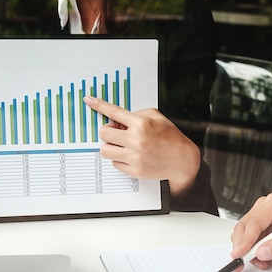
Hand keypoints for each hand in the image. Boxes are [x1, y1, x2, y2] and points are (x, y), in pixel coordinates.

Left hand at [83, 96, 200, 195]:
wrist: (182, 160)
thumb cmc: (170, 137)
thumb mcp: (156, 117)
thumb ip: (135, 114)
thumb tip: (117, 120)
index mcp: (141, 124)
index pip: (113, 112)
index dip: (98, 105)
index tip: (89, 101)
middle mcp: (136, 140)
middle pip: (104, 133)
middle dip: (107, 131)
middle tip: (115, 132)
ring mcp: (135, 157)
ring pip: (105, 150)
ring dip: (110, 146)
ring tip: (121, 145)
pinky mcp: (135, 170)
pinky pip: (115, 163)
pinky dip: (119, 159)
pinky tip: (130, 156)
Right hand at [230, 193, 271, 269]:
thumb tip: (263, 251)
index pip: (255, 222)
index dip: (245, 240)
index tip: (239, 254)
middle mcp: (264, 206)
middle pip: (244, 227)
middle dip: (242, 247)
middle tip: (242, 263)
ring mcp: (259, 214)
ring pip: (242, 233)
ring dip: (246, 250)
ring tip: (260, 261)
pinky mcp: (257, 223)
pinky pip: (246, 237)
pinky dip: (249, 249)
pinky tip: (260, 256)